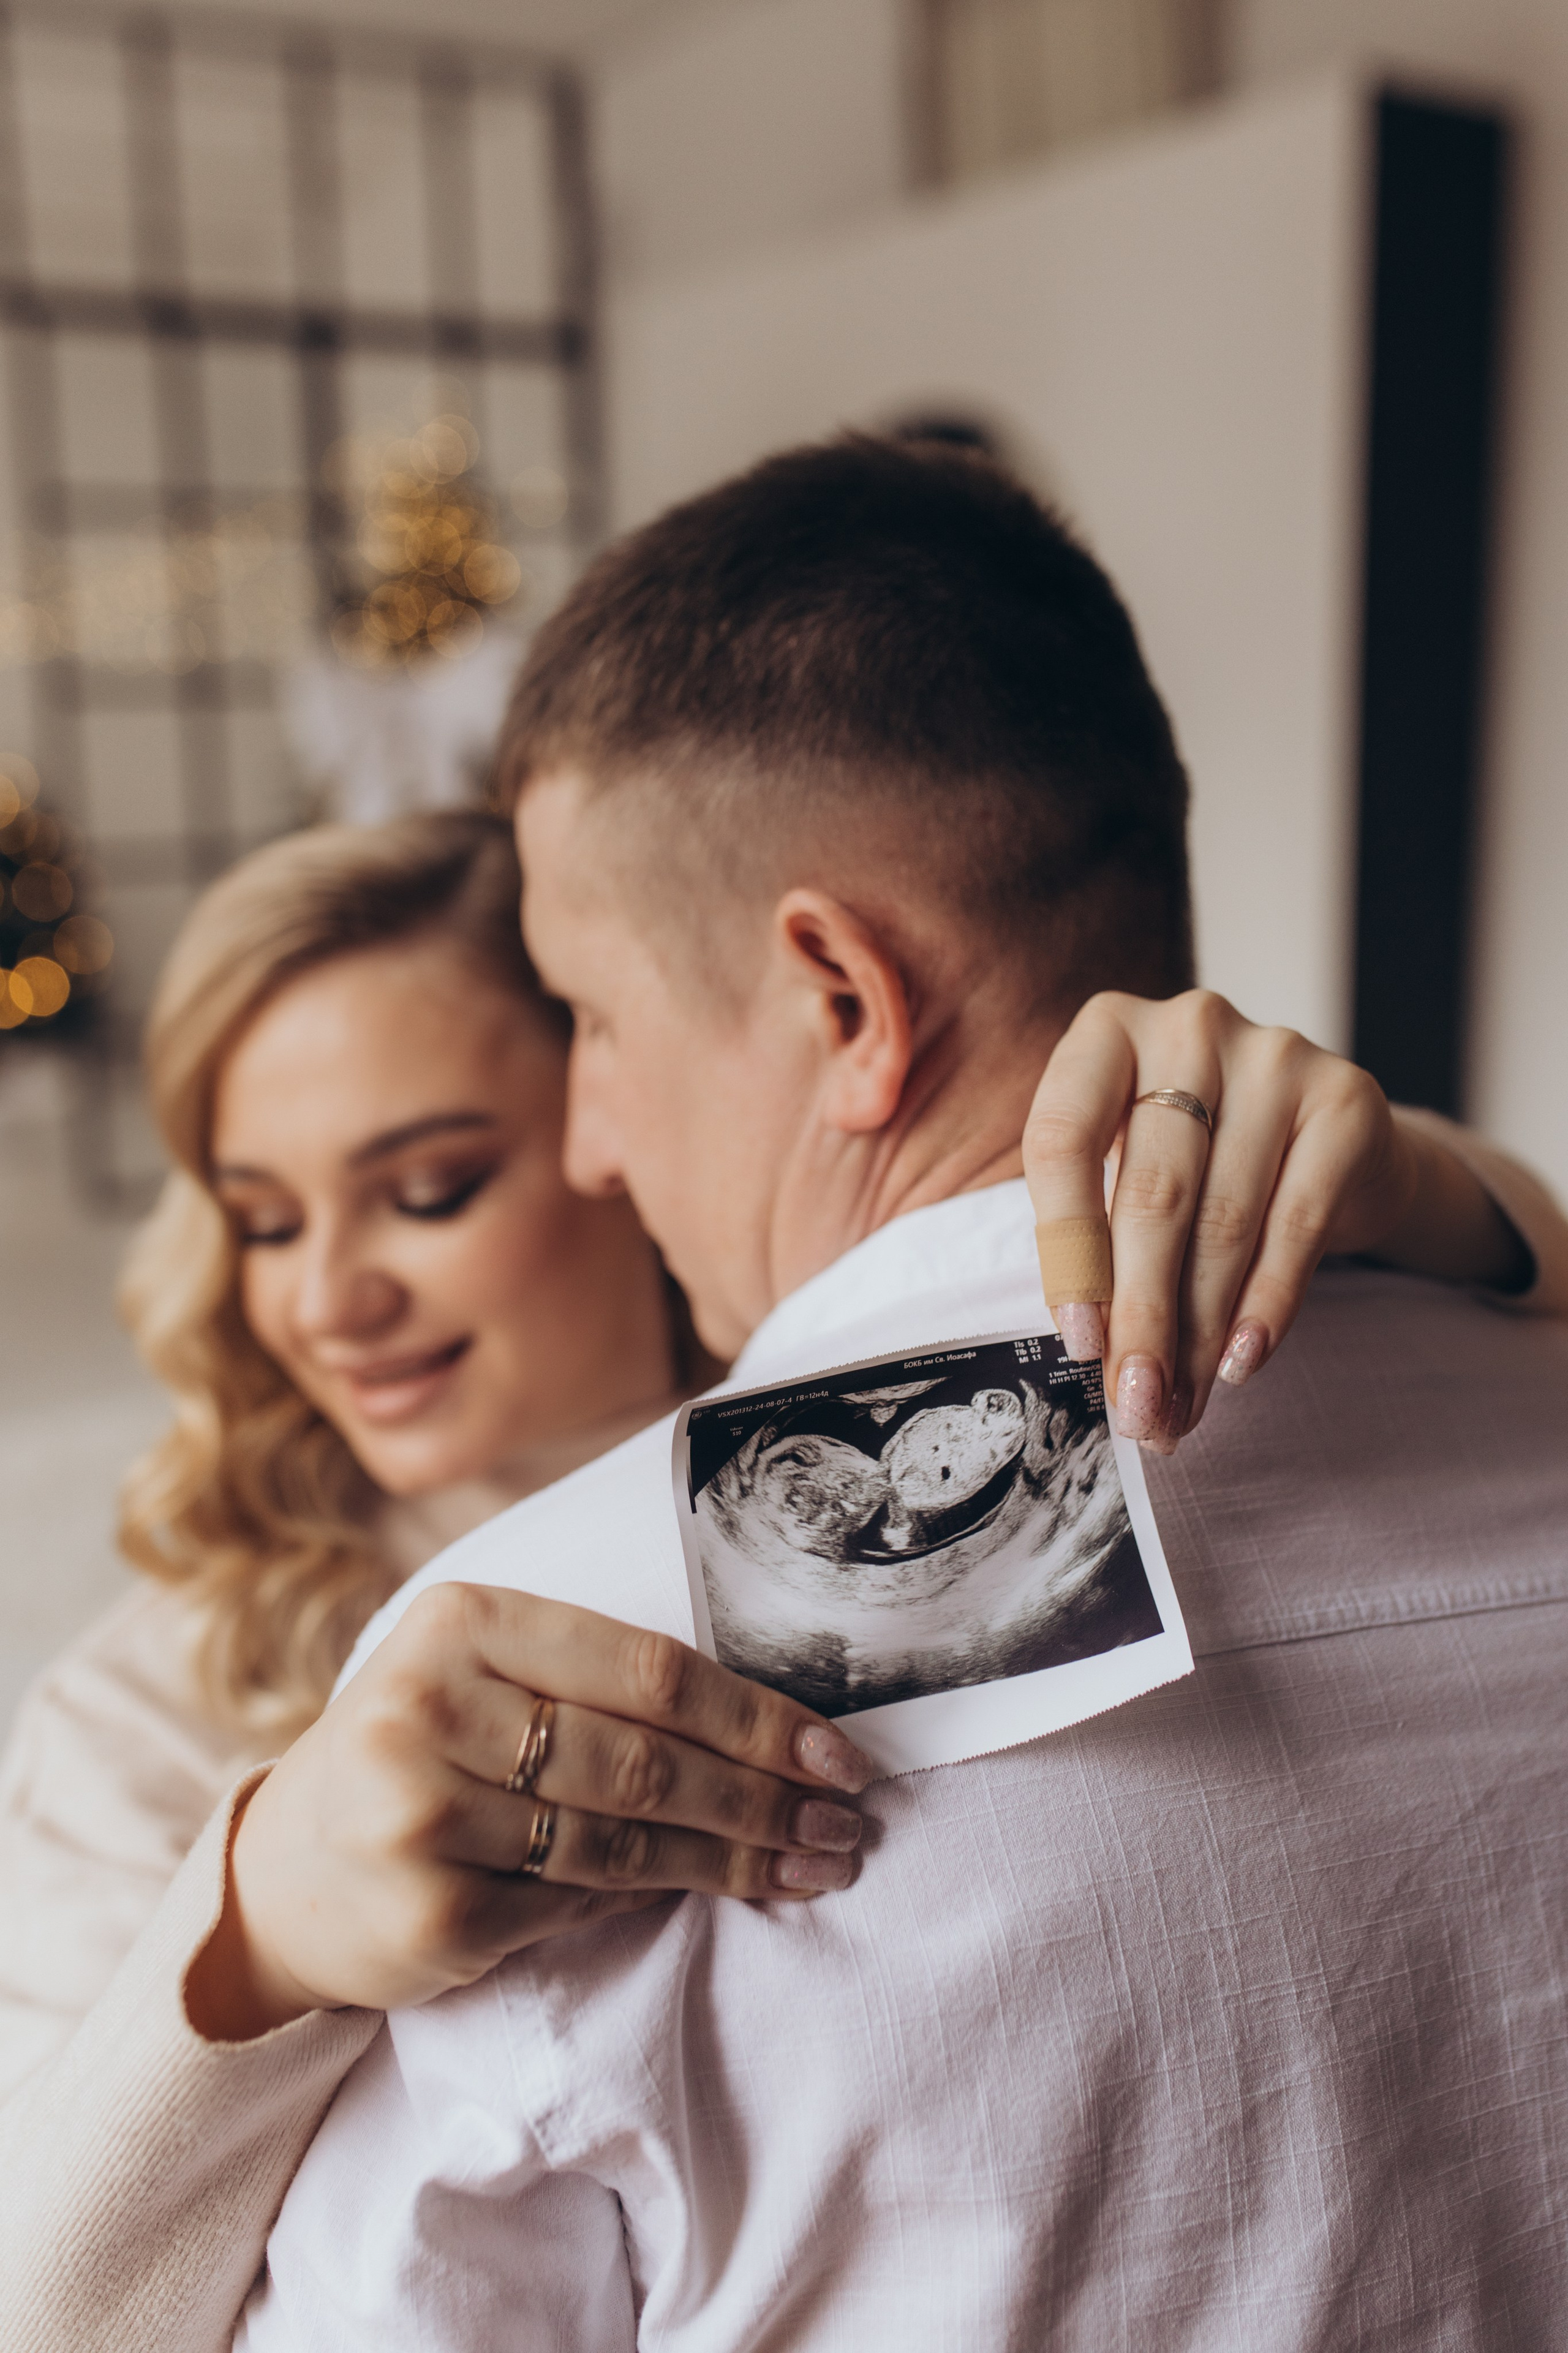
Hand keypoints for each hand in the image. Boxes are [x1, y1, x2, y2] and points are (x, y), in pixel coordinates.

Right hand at [186, 1584, 871, 2038]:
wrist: (283, 1870)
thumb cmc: (419, 1750)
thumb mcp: (480, 1675)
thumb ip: (594, 1681)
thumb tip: (772, 1728)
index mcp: (461, 1622)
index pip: (647, 1668)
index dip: (754, 1716)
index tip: (834, 1752)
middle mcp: (431, 1707)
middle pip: (645, 1761)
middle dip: (763, 1796)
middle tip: (844, 1821)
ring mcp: (423, 1814)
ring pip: (623, 1842)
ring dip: (734, 1859)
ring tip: (811, 1865)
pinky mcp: (431, 1912)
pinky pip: (577, 1905)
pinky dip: (653, 1897)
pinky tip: (712, 1891)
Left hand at [1023, 989, 1527, 1450]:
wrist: (1334, 1139)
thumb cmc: (1203, 1162)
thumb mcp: (1133, 1175)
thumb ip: (1104, 1242)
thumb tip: (1098, 1357)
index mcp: (1108, 1031)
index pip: (1061, 1139)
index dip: (1067, 1249)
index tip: (1078, 1343)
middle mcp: (1189, 1026)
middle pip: (1152, 1195)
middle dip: (1141, 1317)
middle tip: (1135, 1405)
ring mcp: (1274, 1055)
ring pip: (1224, 1222)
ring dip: (1200, 1332)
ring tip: (1182, 1405)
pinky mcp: (1346, 1100)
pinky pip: (1298, 1224)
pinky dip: (1267, 1306)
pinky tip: (1243, 1362)